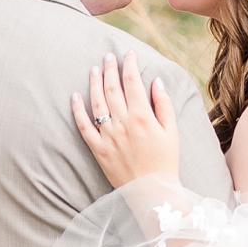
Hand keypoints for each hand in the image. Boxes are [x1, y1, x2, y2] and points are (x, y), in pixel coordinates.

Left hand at [72, 50, 180, 188]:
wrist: (153, 192)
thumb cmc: (166, 161)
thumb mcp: (172, 131)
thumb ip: (164, 104)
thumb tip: (156, 81)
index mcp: (143, 116)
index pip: (133, 82)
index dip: (129, 65)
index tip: (128, 54)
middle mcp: (123, 123)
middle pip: (113, 88)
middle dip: (110, 69)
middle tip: (108, 56)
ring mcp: (108, 136)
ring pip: (97, 103)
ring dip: (94, 83)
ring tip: (93, 70)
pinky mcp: (98, 150)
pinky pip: (84, 127)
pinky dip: (77, 110)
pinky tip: (75, 96)